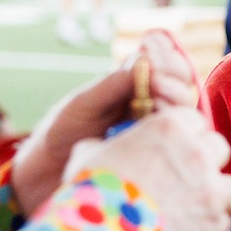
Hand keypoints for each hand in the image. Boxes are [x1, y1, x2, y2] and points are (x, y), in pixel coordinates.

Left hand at [12, 31, 202, 211]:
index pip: (163, 64)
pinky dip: (176, 133)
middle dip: (174, 81)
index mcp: (130, 85)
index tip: (152, 55)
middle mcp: (147, 105)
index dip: (166, 58)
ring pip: (183, 113)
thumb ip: (112, 84)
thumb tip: (145, 61)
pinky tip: (161, 133)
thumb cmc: (61, 134)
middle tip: (157, 85)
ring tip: (157, 105)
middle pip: (180, 87)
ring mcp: (153, 131)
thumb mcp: (82, 104)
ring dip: (175, 104)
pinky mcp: (155, 156)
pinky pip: (178, 143)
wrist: (47, 174)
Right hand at [63, 107, 230, 230]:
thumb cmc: (93, 190)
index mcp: (169, 126)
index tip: (176, 150)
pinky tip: (190, 230)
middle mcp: (196, 151)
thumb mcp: (89, 154)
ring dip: (218, 194)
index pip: (194, 120)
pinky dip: (210, 226)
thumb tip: (98, 148)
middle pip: (218, 148)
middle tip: (186, 179)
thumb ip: (105, 145)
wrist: (104, 230)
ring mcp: (210, 185)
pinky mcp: (214, 219)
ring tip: (197, 207)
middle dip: (206, 162)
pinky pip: (223, 219)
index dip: (186, 136)